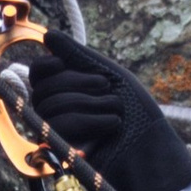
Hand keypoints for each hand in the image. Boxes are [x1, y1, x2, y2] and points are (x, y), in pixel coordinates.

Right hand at [17, 30, 190, 190]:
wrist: (153, 152)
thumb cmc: (137, 114)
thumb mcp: (111, 75)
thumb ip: (79, 55)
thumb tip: (48, 34)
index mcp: (67, 92)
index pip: (37, 75)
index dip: (44, 66)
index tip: (60, 62)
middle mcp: (56, 114)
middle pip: (42, 88)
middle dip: (78, 82)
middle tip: (107, 89)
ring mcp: (57, 136)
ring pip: (48, 107)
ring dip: (89, 102)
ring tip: (115, 111)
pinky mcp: (62, 155)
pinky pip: (56, 127)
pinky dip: (88, 120)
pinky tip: (111, 125)